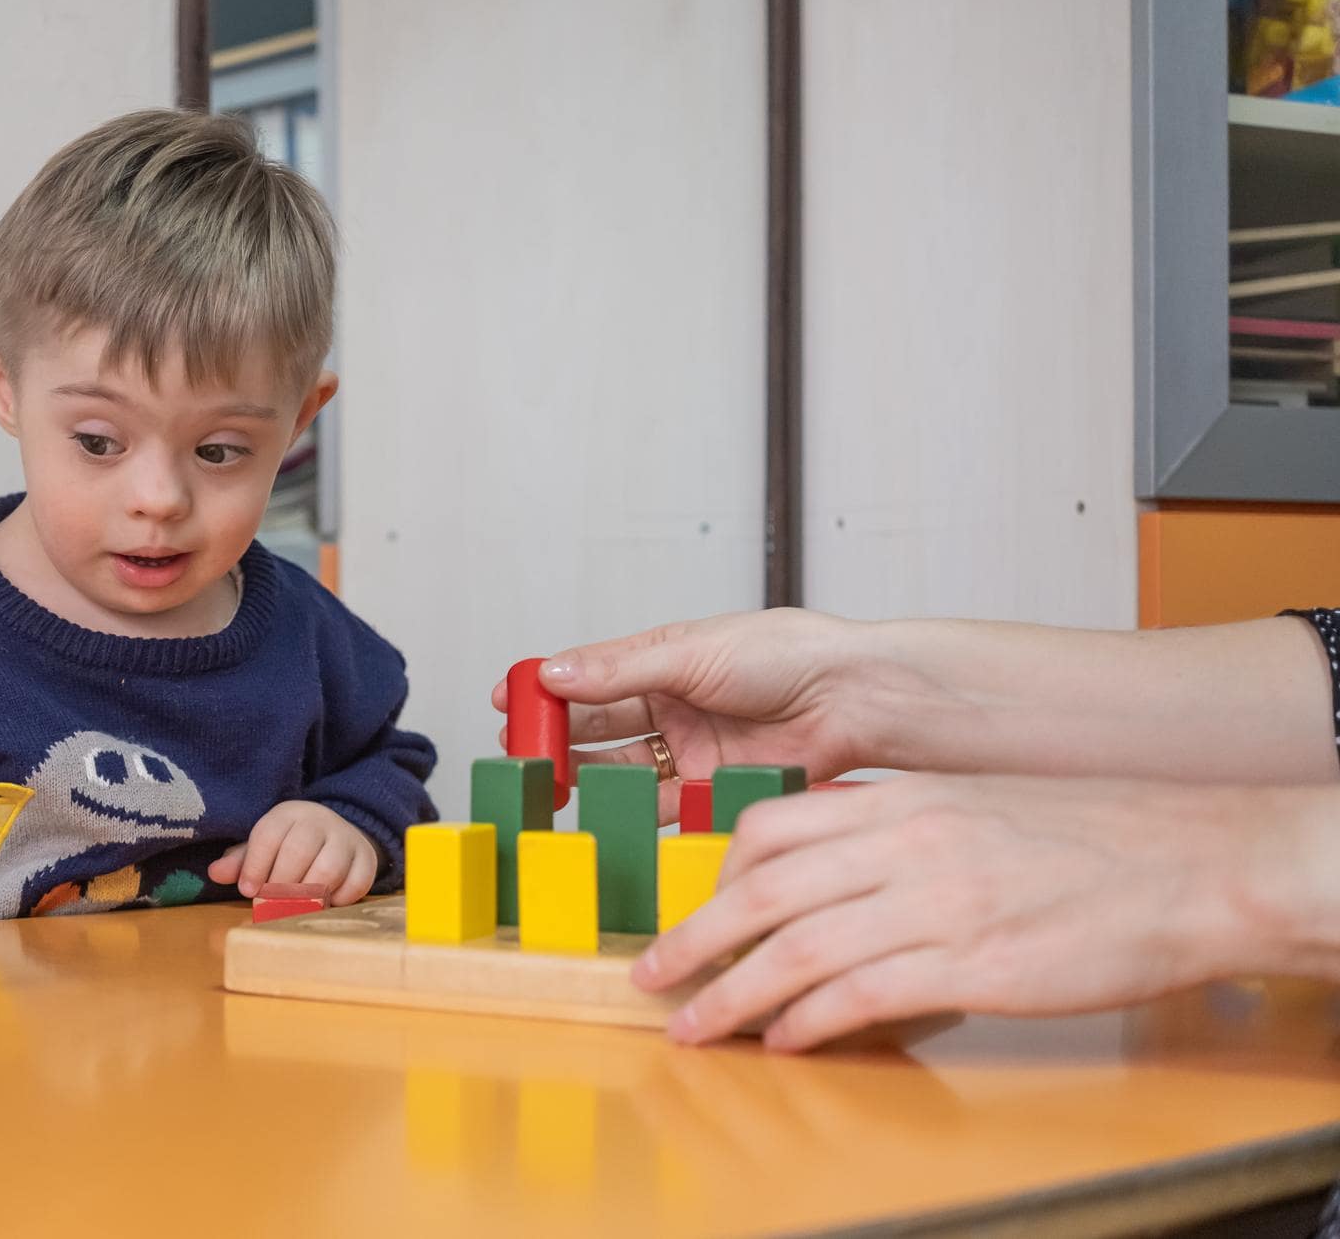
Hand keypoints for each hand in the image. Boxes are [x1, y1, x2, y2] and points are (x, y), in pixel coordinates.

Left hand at [207, 801, 379, 904]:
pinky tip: (324, 904)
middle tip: (269, 906)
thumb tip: (216, 873)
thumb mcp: (264, 846)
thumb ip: (241, 861)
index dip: (255, 865)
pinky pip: (356, 883)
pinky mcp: (366, 859)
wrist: (336, 834)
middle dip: (279, 885)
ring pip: (328, 869)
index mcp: (288, 814)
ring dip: (307, 895)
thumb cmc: (290, 845)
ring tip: (294, 909)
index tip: (248, 890)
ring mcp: (346, 839)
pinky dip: (339, 900)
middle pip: (298, 851)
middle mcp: (319, 821)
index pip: (269, 834)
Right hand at [491, 610, 871, 794]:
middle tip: (520, 750)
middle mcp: (673, 704)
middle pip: (599, 724)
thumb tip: (552, 672)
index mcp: (664, 660)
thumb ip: (619, 670)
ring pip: (622, 766)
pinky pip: (661, 805)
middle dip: (557, 736)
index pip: (591, 674)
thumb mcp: (690, 653)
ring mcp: (691, 749)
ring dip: (585, 774)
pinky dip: (631, 810)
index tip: (507, 699)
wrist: (852, 697)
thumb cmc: (784, 654)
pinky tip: (603, 812)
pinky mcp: (713, 789)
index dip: (548, 688)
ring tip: (549, 783)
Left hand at [630, 775, 1329, 1050]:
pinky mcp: (970, 964)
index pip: (770, 831)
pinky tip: (784, 1041)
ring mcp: (934, 903)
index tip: (695, 913)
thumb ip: (899, 833)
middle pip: (760, 894)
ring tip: (693, 1027)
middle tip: (652, 977)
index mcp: (901, 803)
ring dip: (730, 996)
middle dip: (693, 941)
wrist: (1192, 863)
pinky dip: (808, 1023)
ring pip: (792, 949)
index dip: (716, 878)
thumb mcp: (975, 810)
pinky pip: (859, 996)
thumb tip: (836, 870)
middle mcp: (903, 845)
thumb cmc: (1093, 842)